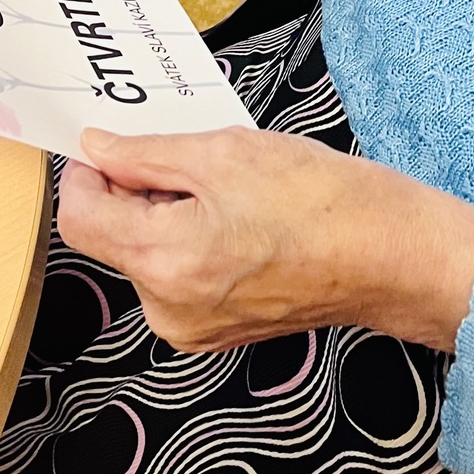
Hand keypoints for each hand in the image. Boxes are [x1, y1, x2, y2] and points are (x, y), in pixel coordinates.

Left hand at [59, 127, 473, 353]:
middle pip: (116, 236)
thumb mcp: (227, 152)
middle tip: (195, 155)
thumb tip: (98, 149)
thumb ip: (149, 154)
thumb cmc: (323, 202)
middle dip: (141, 191)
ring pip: (150, 254)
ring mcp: (194, 327)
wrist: (392, 256)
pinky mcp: (219, 331)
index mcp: (163, 261)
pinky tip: (245, 219)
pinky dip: (196, 241)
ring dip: (171, 214)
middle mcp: (168, 308)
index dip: (87, 172)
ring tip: (234, 189)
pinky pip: (181, 276)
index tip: (109, 143)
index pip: (81, 217)